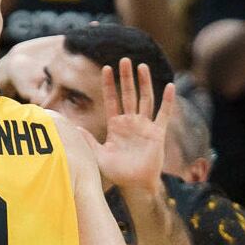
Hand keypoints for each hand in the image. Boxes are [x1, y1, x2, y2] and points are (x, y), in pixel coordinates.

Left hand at [94, 56, 173, 193]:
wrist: (135, 185)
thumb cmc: (117, 172)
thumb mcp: (98, 155)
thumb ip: (88, 140)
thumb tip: (74, 127)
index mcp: (116, 125)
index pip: (112, 100)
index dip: (109, 84)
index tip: (106, 68)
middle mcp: (130, 122)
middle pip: (128, 94)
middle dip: (126, 78)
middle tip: (124, 60)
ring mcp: (144, 126)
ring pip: (145, 99)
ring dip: (144, 83)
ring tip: (142, 66)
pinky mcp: (157, 133)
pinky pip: (163, 114)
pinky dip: (168, 101)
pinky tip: (170, 86)